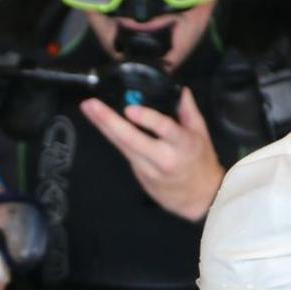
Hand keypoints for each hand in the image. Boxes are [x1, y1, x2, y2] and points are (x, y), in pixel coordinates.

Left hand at [79, 87, 223, 220]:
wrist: (200, 199)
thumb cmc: (201, 163)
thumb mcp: (201, 134)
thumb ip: (188, 111)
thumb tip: (180, 90)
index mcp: (183, 145)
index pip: (164, 129)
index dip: (146, 119)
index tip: (130, 109)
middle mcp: (163, 158)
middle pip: (131, 139)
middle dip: (109, 120)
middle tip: (92, 105)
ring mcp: (148, 168)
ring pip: (122, 146)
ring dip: (103, 126)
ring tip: (89, 109)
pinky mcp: (139, 174)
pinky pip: (123, 152)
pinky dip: (112, 137)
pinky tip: (99, 124)